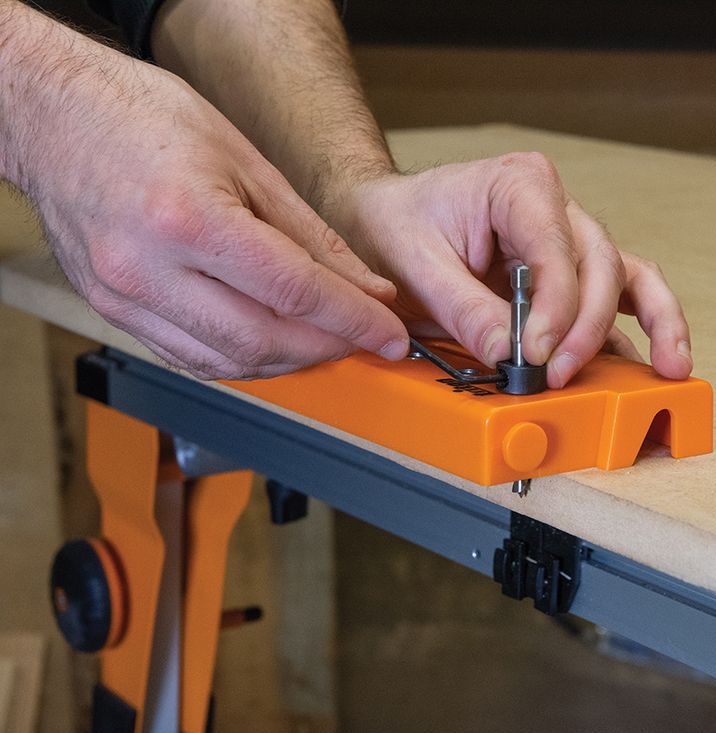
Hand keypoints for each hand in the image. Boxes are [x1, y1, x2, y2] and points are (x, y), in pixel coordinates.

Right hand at [8, 24, 406, 378]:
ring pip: (228, 363)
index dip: (354, 321)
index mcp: (188, 218)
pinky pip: (192, 360)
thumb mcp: (246, 162)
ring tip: (323, 342)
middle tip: (363, 339)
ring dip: (288, 361)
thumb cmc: (144, 119)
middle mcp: (149, 269)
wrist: (55, 116)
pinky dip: (243, 361)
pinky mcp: (114, 313)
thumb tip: (364, 287)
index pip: (295, 292)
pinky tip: (271, 345)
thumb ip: (312, 236)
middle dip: (328, 348)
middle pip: (263, 340)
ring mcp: (124, 298)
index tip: (389, 335)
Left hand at [328, 152, 692, 388]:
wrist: (384, 218)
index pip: (557, 248)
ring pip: (624, 277)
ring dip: (652, 322)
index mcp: (520, 186)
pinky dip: (636, 328)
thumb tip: (509, 354)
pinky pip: (615, 295)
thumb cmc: (398, 224)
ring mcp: (565, 239)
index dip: (557, 307)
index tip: (539, 353)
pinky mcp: (565, 270)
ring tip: (671, 366)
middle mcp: (554, 207)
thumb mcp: (416, 263)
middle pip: (598, 266)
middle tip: (560, 373)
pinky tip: (651, 362)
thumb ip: (463, 308)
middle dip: (585, 327)